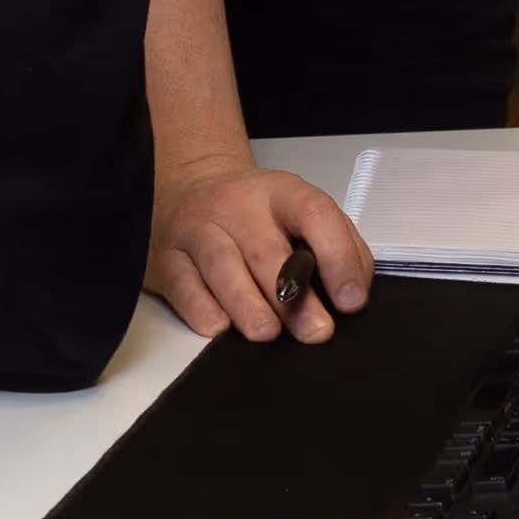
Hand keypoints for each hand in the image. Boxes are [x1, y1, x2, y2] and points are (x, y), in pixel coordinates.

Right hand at [151, 159, 373, 344]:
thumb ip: (335, 244)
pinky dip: (201, 308)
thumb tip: (352, 293)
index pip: (314, 214)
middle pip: (266, 249)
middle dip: (293, 297)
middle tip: (315, 330)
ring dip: (247, 303)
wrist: (189, 186)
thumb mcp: (297, 213)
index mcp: (279, 193)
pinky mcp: (167, 257)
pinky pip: (183, 284)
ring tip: (267, 332)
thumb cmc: (253, 213)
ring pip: (222, 265)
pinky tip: (219, 326)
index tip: (350, 299)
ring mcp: (197, 229)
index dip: (337, 256)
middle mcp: (236, 206)